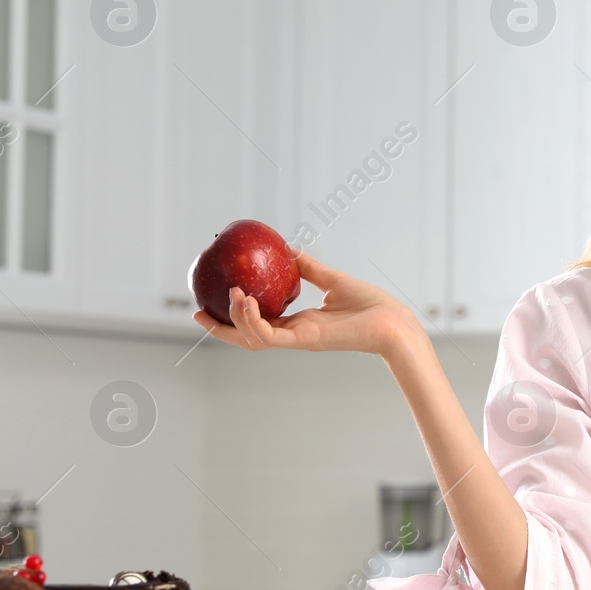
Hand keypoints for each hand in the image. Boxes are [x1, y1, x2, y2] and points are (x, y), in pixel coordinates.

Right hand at [192, 249, 418, 356]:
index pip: (259, 323)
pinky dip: (253, 321)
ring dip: (235, 319)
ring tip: (230, 295)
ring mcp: (298, 339)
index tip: (212, 301)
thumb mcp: (333, 280)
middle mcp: (294, 334)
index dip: (234, 316)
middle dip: (220, 328)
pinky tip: (246, 302)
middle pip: (247, 337)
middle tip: (197, 313)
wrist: (393, 321)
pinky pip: (270, 335)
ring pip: (253, 338)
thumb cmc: (371, 304)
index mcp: (299, 323)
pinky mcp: (305, 340)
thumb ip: (309, 268)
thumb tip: (288, 249)